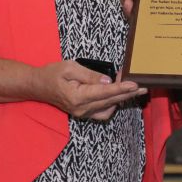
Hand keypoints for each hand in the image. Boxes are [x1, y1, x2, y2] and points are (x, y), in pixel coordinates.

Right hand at [31, 60, 147, 120]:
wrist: (37, 86)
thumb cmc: (52, 74)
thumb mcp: (70, 67)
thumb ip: (90, 75)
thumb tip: (108, 81)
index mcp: (77, 96)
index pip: (105, 92)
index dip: (122, 88)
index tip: (135, 84)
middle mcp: (81, 108)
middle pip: (111, 100)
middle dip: (128, 93)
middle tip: (144, 85)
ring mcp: (82, 113)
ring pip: (109, 107)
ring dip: (122, 97)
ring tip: (132, 86)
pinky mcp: (83, 113)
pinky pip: (102, 113)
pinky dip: (112, 104)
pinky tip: (118, 95)